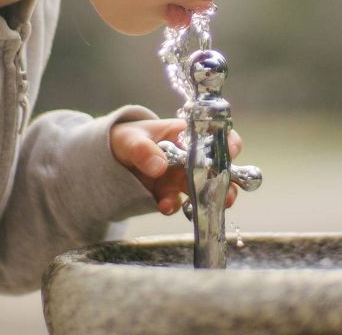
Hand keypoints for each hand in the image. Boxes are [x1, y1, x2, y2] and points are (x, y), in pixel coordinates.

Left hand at [110, 118, 242, 214]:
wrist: (109, 160)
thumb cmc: (127, 139)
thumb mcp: (130, 140)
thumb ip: (143, 150)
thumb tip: (160, 166)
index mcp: (185, 134)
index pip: (215, 135)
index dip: (228, 143)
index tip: (231, 153)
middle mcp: (190, 157)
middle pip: (218, 167)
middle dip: (226, 181)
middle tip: (227, 194)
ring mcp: (181, 177)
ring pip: (204, 189)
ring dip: (209, 199)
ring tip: (207, 207)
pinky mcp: (169, 194)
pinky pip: (178, 203)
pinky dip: (175, 207)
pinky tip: (165, 206)